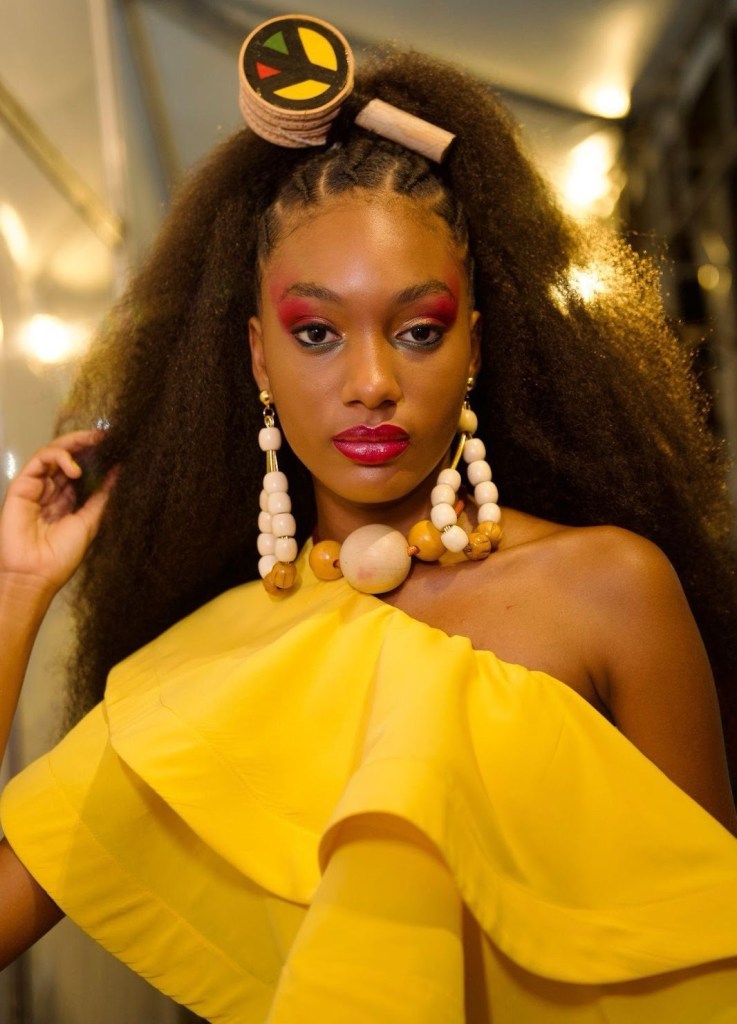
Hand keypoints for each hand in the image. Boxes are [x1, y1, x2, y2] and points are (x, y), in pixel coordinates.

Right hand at [0, 430, 114, 595]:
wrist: (36, 574)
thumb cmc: (61, 556)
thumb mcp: (90, 521)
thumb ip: (102, 496)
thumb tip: (120, 472)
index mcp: (68, 500)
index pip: (82, 470)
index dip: (96, 457)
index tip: (115, 446)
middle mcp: (51, 491)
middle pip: (68, 458)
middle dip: (86, 444)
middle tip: (105, 436)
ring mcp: (36, 487)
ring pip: (53, 454)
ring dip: (74, 444)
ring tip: (94, 443)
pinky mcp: (21, 486)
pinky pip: (39, 461)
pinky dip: (58, 457)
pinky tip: (75, 467)